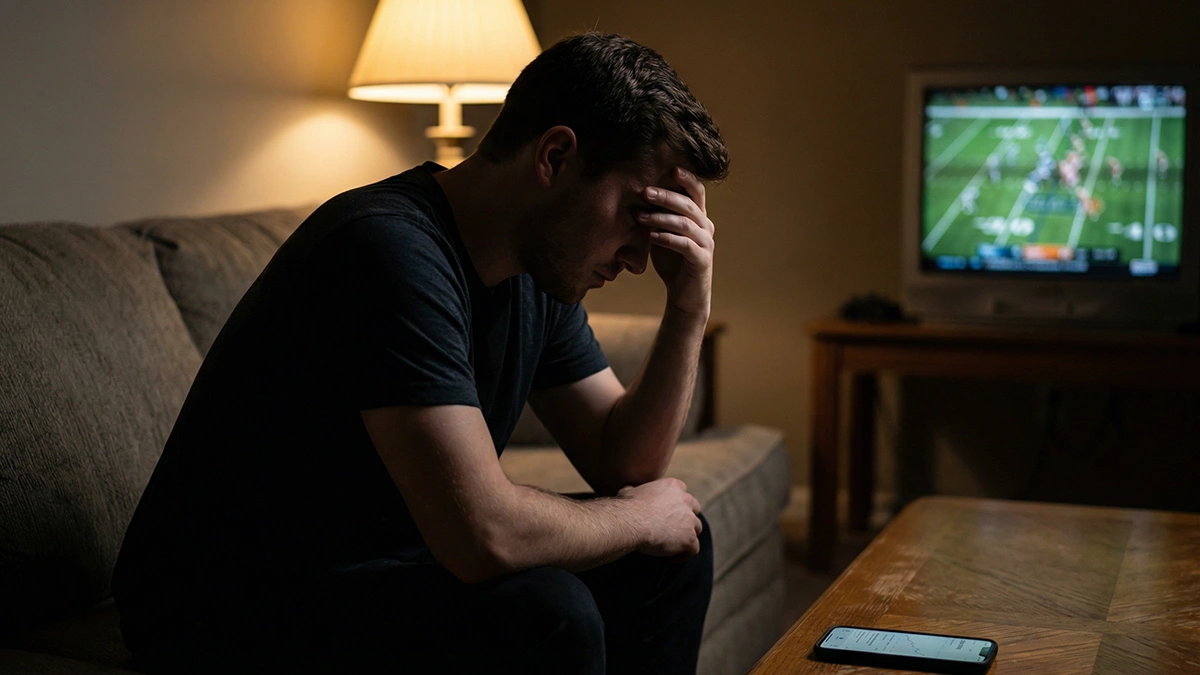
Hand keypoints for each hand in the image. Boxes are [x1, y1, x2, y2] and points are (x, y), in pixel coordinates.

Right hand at [617, 477, 702, 557]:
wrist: (632, 522)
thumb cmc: (628, 507)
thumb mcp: (629, 491)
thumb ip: (635, 490)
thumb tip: (628, 491)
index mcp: (674, 486)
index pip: (682, 494)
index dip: (676, 505)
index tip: (667, 514)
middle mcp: (686, 501)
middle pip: (694, 510)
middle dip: (686, 519)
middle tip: (672, 529)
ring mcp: (690, 520)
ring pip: (696, 529)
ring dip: (687, 536)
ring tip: (672, 545)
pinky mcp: (690, 538)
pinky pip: (693, 549)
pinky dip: (684, 554)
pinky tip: (671, 558)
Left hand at [638, 167, 713, 317]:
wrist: (685, 294)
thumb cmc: (672, 261)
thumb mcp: (662, 234)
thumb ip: (657, 217)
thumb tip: (634, 197)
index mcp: (699, 217)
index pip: (697, 192)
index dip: (687, 178)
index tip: (670, 168)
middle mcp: (706, 227)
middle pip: (689, 204)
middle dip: (666, 196)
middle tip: (645, 191)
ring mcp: (706, 244)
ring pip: (686, 224)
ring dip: (662, 217)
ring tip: (641, 215)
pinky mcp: (701, 260)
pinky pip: (685, 245)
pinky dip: (667, 239)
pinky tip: (652, 236)